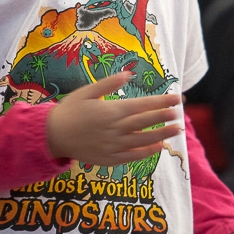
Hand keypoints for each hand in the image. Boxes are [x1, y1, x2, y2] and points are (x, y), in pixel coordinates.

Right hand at [47, 73, 180, 164]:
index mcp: (111, 110)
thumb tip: (128, 74)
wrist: (52, 136)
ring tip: (177, 129)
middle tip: (181, 111)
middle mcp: (115, 128)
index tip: (176, 98)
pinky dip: (147, 152)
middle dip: (165, 115)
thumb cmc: (70, 110)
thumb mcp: (87, 91)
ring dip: (162, 134)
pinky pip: (133, 156)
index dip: (161, 101)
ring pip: (143, 139)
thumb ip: (109, 83)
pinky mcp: (109, 159)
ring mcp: (113, 145)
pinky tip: (159, 147)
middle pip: (146, 121)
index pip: (143, 105)